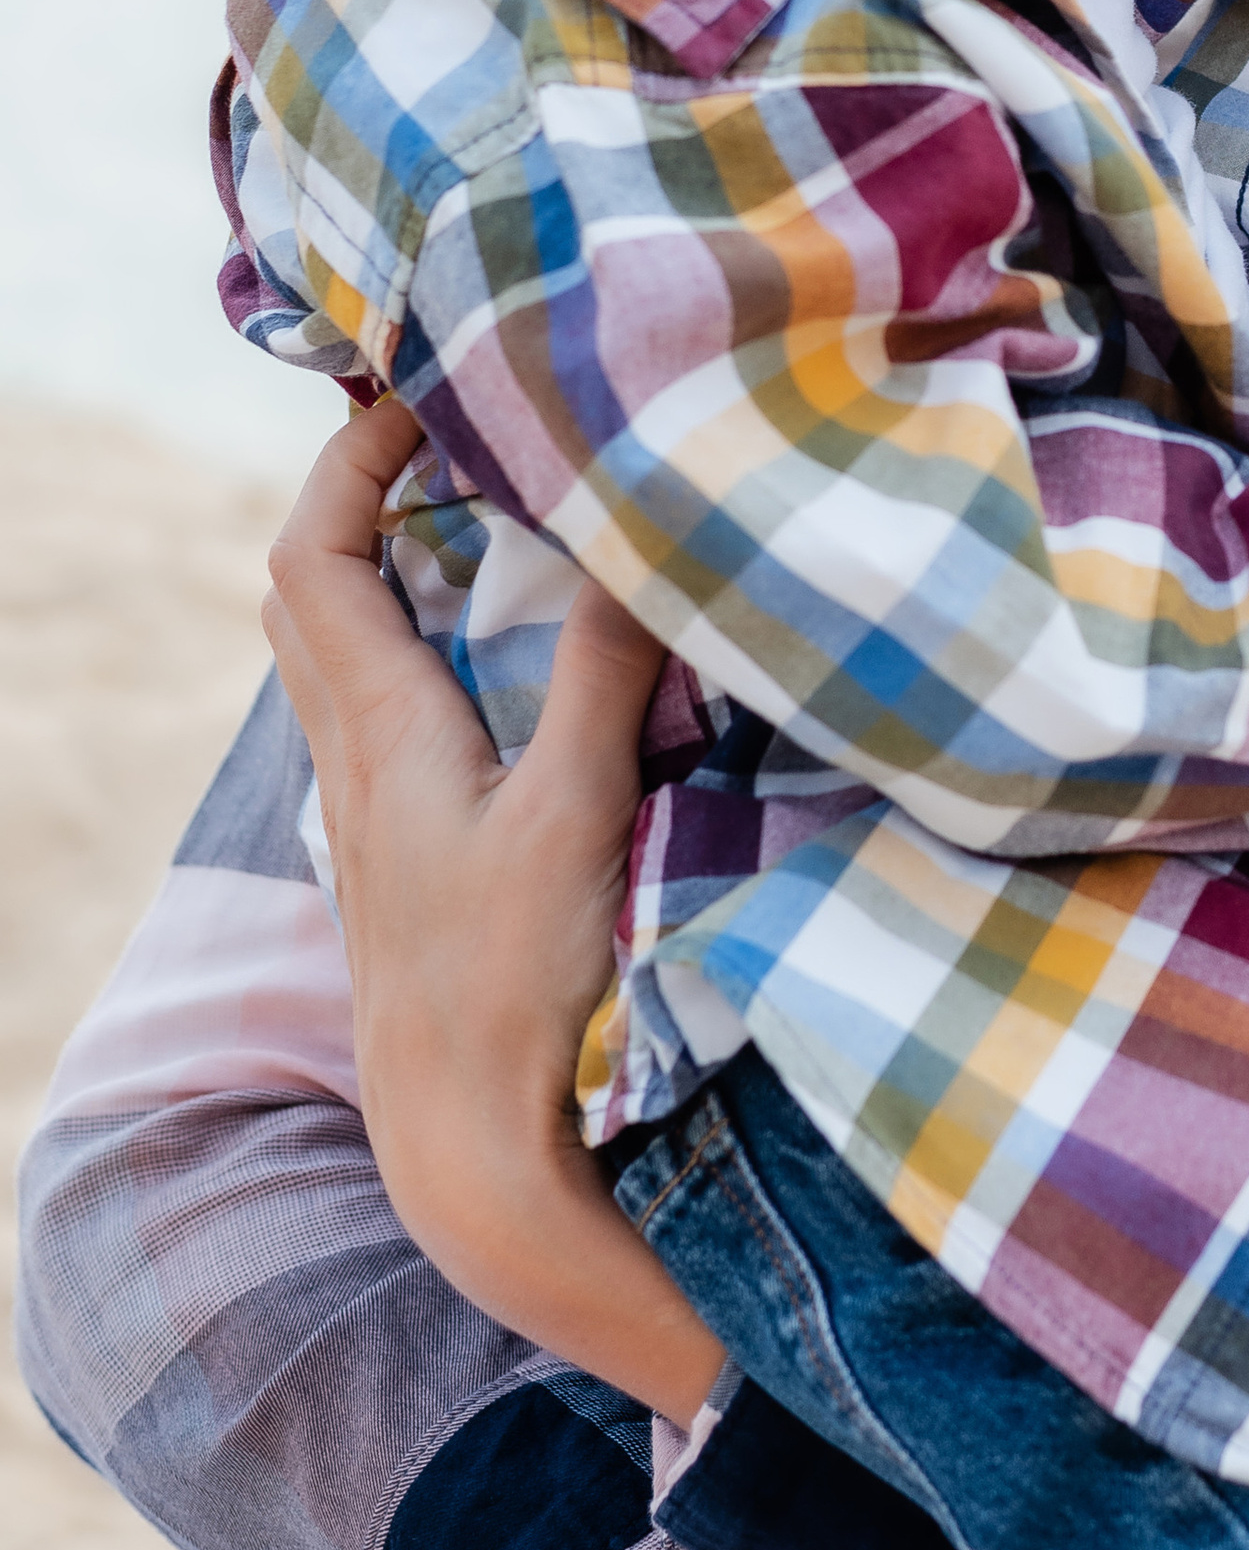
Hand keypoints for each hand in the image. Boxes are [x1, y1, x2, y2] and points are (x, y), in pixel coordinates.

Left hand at [263, 398, 724, 1421]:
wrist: (475, 1159)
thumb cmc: (517, 993)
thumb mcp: (580, 815)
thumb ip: (606, 670)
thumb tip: (635, 535)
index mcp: (381, 735)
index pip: (316, 555)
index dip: (352, 459)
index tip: (423, 390)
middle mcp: (356, 768)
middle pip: (313, 595)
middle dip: (366, 494)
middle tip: (456, 434)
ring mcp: (375, 824)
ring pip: (347, 659)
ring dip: (395, 573)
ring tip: (488, 523)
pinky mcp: (411, 868)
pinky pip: (390, 718)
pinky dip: (427, 654)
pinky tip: (506, 667)